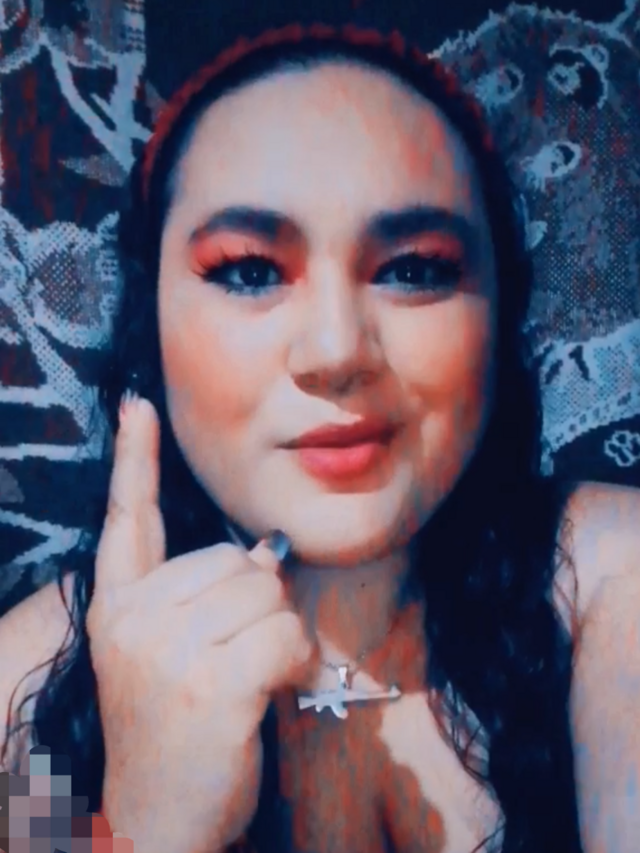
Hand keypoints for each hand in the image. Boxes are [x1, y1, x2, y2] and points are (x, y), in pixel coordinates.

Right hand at [87, 395, 311, 852]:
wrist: (155, 822)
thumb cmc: (176, 730)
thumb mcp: (171, 654)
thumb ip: (204, 596)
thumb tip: (266, 551)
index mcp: (118, 607)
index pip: (127, 519)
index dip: (133, 459)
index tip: (138, 405)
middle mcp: (133, 621)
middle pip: (234, 559)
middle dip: (255, 601)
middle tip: (233, 657)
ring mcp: (167, 653)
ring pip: (266, 594)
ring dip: (278, 636)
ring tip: (246, 679)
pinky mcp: (209, 686)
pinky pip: (285, 635)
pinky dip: (294, 663)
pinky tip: (268, 694)